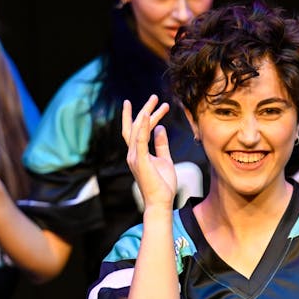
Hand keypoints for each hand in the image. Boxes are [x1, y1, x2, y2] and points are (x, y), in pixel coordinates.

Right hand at [121, 95, 177, 210]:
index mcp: (138, 153)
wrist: (161, 202)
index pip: (138, 130)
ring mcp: (134, 157)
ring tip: (155, 100)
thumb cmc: (162, 184)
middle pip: (135, 126)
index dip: (146, 116)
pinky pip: (140, 140)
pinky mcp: (140, 160)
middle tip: (154, 96)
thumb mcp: (165, 159)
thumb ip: (161, 144)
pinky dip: (142, 126)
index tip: (155, 104)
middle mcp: (133, 153)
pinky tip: (146, 114)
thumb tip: (160, 128)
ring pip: (137, 129)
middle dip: (144, 109)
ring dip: (146, 113)